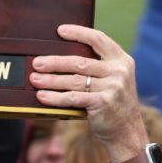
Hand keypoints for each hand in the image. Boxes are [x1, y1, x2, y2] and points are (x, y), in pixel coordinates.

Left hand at [30, 25, 146, 162]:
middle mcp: (119, 71)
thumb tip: (61, 59)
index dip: (78, 33)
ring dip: (51, 80)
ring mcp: (112, 87)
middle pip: (80, 62)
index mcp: (122, 60)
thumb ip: (98, 68)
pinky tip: (42, 96)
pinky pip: (73, 98)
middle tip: (37, 63)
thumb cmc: (113, 104)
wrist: (127, 132)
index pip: (98, 39)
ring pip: (74, 80)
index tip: (60, 31)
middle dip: (55, 62)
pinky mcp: (103, 102)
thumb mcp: (113, 80)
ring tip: (35, 79)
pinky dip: (55, 97)